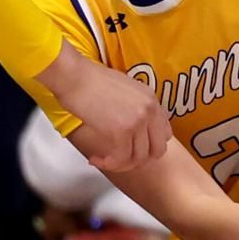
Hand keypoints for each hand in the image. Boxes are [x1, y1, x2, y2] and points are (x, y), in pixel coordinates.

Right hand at [35, 42, 171, 171]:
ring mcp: (138, 120)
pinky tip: (95, 159)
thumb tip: (130, 126)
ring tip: (103, 160)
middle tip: (120, 160)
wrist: (72, 75)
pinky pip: (121, 158)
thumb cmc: (88, 80)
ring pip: (140, 158)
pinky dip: (109, 164)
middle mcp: (150, 110)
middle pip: (158, 149)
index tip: (131, 149)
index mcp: (152, 99)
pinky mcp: (122, 130)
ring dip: (121, 164)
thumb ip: (134, 107)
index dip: (149, 146)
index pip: (165, 133)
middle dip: (139, 160)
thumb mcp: (123, 90)